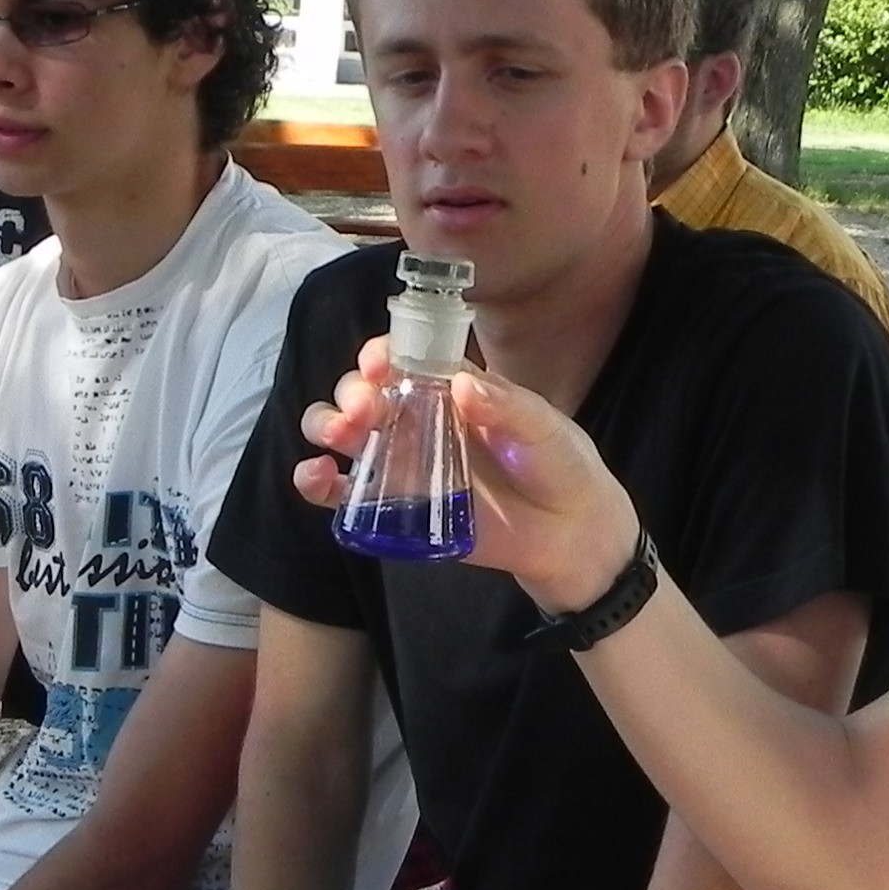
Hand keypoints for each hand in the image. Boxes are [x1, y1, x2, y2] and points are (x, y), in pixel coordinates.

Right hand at [292, 340, 645, 614]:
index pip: (403, 357)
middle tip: (366, 408)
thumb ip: (508, 406)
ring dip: (326, 424)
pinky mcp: (397, 508)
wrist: (572, 536)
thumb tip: (461, 383)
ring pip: (343, 433)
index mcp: (451, 387)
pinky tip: (315, 476)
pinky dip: (318, 482)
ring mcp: (404, 462)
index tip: (378, 364)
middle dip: (352, 391)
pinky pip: (344, 493)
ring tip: (338, 434)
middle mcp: (419, 418)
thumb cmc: (561, 467)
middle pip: (363, 392)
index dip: (381, 353)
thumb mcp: (545, 428)